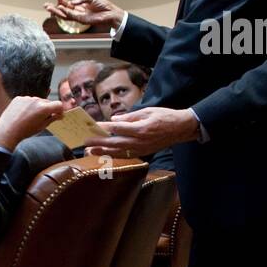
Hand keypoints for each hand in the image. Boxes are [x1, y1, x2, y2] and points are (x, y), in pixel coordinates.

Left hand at [0, 96, 64, 152]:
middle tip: (42, 119)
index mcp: (44, 108)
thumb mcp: (42, 126)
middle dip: (48, 109)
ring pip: (37, 101)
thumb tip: (59, 115)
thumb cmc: (25, 131)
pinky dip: (27, 106)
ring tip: (30, 118)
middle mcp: (36, 100)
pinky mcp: (18, 98)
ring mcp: (26, 98)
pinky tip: (23, 114)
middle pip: (47, 102)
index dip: (60, 110)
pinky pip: (27, 100)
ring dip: (37, 107)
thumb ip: (52, 118)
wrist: (7, 131)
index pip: (58, 104)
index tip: (58, 115)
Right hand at [43, 0, 125, 31]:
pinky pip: (71, 16)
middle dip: (54, 8)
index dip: (62, 1)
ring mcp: (79, 17)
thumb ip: (81, 0)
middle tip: (46, 5)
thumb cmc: (104, 6)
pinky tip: (60, 8)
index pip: (68, 4)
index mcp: (80, 7)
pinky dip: (65, 12)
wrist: (111, 13)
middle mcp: (78, 13)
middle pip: (64, 11)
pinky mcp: (82, 20)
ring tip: (49, 8)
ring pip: (65, 15)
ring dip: (56, 11)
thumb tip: (71, 2)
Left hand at [83, 106, 198, 156]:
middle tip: (85, 141)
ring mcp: (141, 149)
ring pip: (118, 152)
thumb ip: (130, 117)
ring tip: (89, 150)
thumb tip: (114, 120)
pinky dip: (113, 155)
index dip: (105, 127)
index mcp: (141, 129)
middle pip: (115, 143)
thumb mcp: (148, 111)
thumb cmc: (164, 117)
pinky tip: (103, 153)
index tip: (94, 126)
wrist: (180, 129)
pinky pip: (125, 155)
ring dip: (103, 151)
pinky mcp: (143, 153)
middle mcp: (140, 141)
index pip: (119, 129)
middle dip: (99, 142)